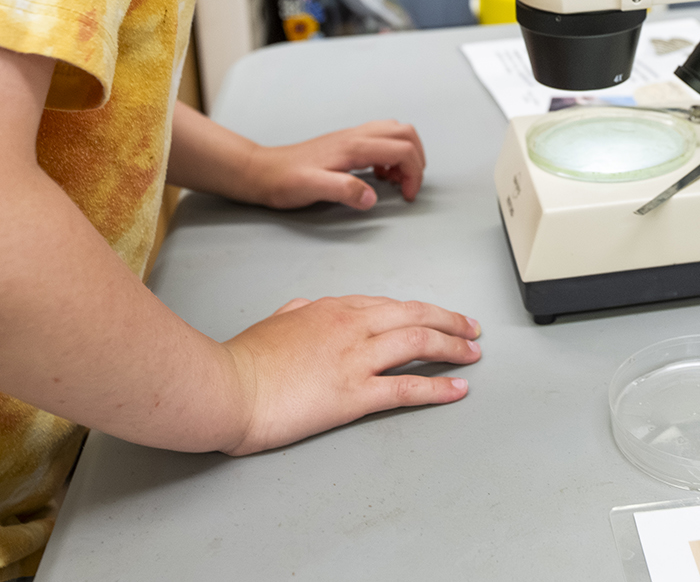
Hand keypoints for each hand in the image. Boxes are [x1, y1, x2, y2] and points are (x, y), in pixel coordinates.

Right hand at [220, 295, 480, 454]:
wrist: (226, 387)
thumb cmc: (241, 361)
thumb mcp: (272, 323)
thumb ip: (295, 312)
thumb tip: (304, 308)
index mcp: (332, 309)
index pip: (388, 305)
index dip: (418, 310)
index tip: (435, 316)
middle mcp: (350, 326)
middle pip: (414, 316)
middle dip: (449, 321)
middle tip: (471, 328)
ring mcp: (355, 358)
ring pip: (419, 343)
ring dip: (453, 347)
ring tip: (473, 353)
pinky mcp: (354, 394)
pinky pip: (407, 387)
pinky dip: (438, 387)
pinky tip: (457, 389)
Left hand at [244, 121, 426, 209]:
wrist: (264, 172)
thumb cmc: (286, 181)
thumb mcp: (313, 188)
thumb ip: (344, 190)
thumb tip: (371, 197)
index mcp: (354, 147)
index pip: (402, 149)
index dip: (414, 173)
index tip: (406, 195)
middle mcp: (356, 136)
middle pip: (405, 133)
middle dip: (417, 159)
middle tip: (408, 185)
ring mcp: (352, 136)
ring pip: (396, 132)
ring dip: (406, 154)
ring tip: (395, 179)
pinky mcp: (347, 142)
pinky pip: (382, 138)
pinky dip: (392, 153)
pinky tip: (378, 174)